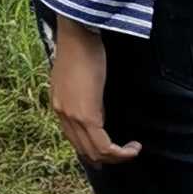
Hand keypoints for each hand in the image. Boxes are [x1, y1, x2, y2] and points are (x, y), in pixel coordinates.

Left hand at [48, 16, 140, 166]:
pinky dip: (121, 152)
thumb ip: (82, 97)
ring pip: (95, 152)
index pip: (73, 139)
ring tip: (132, 150)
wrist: (76, 35)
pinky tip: (133, 147)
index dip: (92, 150)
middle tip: (126, 154)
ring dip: (117, 157)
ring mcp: (72, 117)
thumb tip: (96, 112)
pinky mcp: (86, 116)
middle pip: (84, 151)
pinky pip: (104, 146)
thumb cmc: (80, 49)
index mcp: (58, 105)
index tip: (111, 151)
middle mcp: (62, 115)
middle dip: (106, 159)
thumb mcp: (78, 79)